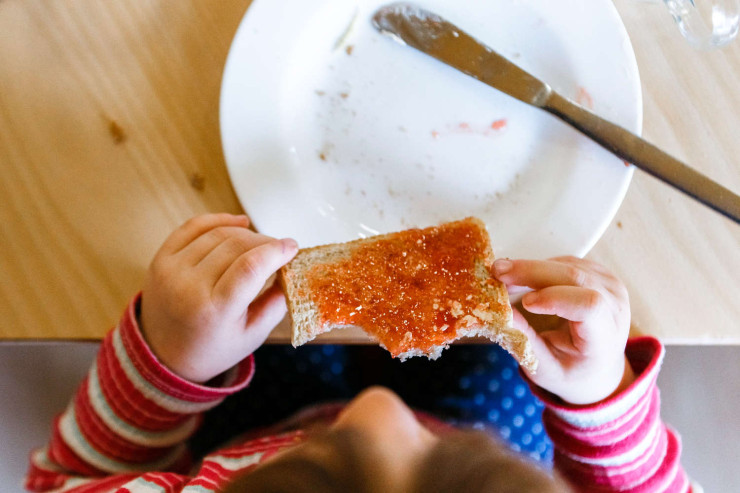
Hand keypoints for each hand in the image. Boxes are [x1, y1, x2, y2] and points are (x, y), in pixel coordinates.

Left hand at [140, 213, 297, 382]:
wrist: (163, 355)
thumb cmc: (211, 348)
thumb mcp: (252, 336)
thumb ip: (277, 303)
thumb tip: (293, 270)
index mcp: (215, 311)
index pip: (251, 267)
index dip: (276, 251)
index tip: (292, 247)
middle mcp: (189, 287)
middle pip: (237, 245)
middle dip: (265, 242)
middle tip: (279, 249)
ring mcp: (171, 269)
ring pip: (218, 233)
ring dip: (246, 233)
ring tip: (260, 243)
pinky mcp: (161, 258)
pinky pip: (193, 226)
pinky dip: (219, 220)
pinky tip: (238, 223)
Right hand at [493, 257, 634, 404]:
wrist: (599, 367)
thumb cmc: (571, 372)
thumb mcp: (545, 369)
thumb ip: (525, 342)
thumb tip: (500, 312)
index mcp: (605, 335)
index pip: (589, 305)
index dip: (555, 298)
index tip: (525, 303)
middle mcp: (615, 304)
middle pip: (574, 276)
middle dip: (531, 272)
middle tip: (496, 272)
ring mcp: (609, 284)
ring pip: (566, 265)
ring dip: (531, 269)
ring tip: (504, 280)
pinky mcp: (598, 272)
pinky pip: (564, 262)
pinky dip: (539, 267)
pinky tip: (522, 279)